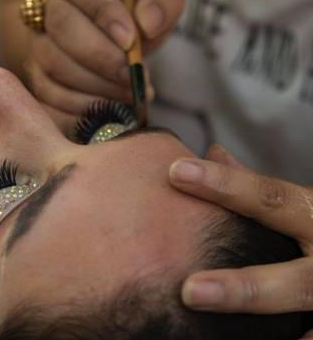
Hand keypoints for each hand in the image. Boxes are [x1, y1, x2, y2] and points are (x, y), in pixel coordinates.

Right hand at [26, 0, 183, 115]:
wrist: (109, 39)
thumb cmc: (132, 16)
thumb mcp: (152, 2)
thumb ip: (161, 3)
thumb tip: (149, 24)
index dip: (102, 13)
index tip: (130, 41)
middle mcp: (46, 4)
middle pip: (61, 26)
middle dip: (100, 57)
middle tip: (131, 76)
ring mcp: (37, 42)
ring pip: (52, 63)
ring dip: (94, 86)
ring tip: (127, 94)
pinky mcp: (36, 75)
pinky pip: (47, 96)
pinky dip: (79, 110)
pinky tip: (107, 111)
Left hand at [168, 145, 312, 336]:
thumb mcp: (304, 206)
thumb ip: (261, 189)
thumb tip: (214, 153)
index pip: (272, 198)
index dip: (224, 186)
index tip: (176, 173)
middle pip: (295, 281)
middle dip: (243, 289)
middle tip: (189, 292)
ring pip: (301, 313)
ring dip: (257, 323)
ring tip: (205, 317)